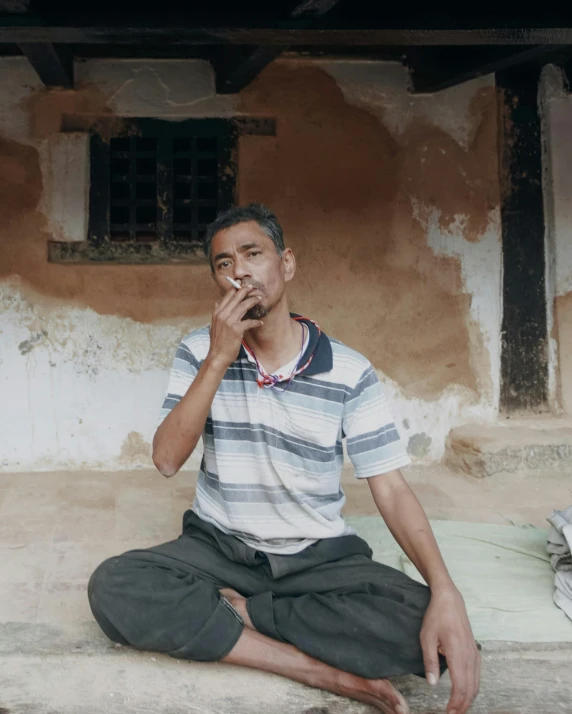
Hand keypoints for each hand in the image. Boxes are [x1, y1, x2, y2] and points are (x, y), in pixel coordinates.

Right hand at [207, 285, 262, 367]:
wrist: (217, 356)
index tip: (242, 285)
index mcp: (217, 313)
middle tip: (253, 287)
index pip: (227, 296)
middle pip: (236, 298)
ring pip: (243, 306)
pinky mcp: (236, 329)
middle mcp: (222, 315)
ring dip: (253, 301)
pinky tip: (260, 323)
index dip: (236, 289)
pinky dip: (256, 322)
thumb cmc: (217, 342)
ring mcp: (229, 321)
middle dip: (245, 291)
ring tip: (260, 299)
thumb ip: (217, 313)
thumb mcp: (213, 325)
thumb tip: (217, 302)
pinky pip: (249, 322)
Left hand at [420, 586, 479, 713]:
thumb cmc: (436, 617)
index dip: (456, 703)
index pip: (461, 686)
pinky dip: (473, 687)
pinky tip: (466, 691)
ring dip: (469, 698)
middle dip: (463, 705)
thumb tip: (433, 684)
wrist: (449, 599)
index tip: (449, 713)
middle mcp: (470, 655)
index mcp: (457, 653)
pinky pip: (477, 674)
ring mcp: (474, 653)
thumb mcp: (426, 638)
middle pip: (471, 688)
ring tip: (459, 707)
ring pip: (476, 683)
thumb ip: (429, 661)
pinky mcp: (475, 650)